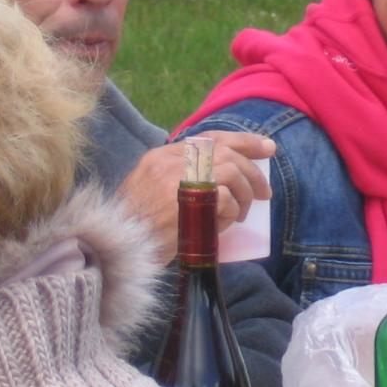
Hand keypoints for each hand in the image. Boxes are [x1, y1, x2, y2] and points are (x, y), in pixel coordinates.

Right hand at [117, 132, 276, 259]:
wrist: (119, 249)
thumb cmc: (138, 227)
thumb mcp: (153, 192)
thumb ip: (182, 178)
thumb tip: (229, 177)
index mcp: (161, 156)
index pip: (210, 138)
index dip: (243, 141)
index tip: (267, 147)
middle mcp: (169, 161)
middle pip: (226, 153)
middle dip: (253, 171)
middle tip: (264, 192)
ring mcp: (178, 178)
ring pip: (231, 173)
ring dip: (243, 195)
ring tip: (240, 214)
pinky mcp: (188, 199)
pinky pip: (225, 199)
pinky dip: (230, 212)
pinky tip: (222, 225)